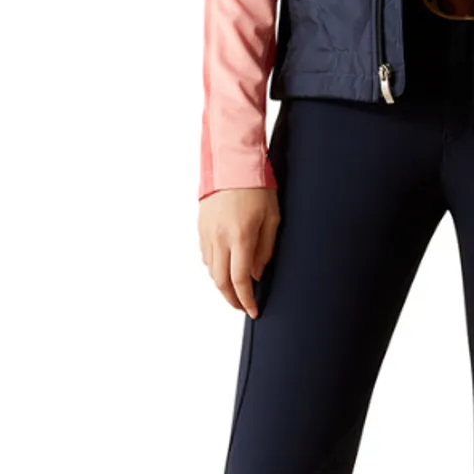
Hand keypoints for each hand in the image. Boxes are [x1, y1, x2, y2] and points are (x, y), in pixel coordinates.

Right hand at [198, 186, 279, 317]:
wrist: (231, 163)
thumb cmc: (257, 187)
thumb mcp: (272, 218)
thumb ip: (265, 249)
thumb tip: (257, 275)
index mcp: (240, 237)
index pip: (240, 280)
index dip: (246, 300)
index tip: (253, 311)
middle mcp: (220, 238)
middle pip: (220, 281)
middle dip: (232, 299)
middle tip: (244, 306)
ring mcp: (207, 233)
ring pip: (210, 270)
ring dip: (222, 285)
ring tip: (237, 290)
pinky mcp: (201, 227)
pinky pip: (206, 256)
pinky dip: (214, 268)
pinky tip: (226, 267)